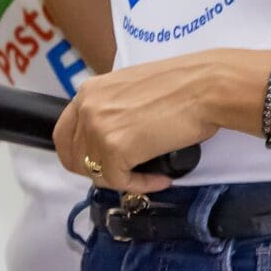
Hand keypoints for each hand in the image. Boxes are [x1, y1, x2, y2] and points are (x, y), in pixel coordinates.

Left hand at [54, 54, 231, 195]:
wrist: (205, 87)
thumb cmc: (182, 85)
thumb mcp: (131, 89)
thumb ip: (112, 108)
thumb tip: (113, 134)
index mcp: (88, 91)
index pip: (64, 134)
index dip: (79, 154)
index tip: (98, 163)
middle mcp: (87, 108)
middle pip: (74, 158)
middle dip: (97, 171)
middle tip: (122, 174)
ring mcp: (98, 129)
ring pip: (96, 173)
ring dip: (122, 179)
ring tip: (148, 174)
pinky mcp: (116, 150)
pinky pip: (120, 182)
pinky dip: (142, 185)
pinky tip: (161, 179)